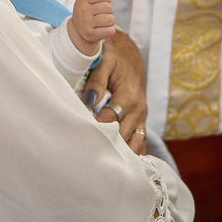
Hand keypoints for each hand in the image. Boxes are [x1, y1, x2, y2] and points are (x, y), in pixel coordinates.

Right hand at [67, 0, 115, 55]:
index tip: (101, 2)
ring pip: (111, 19)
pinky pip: (110, 31)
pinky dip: (110, 30)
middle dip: (109, 10)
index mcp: (82, 0)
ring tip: (102, 22)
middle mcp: (82, 12)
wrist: (78, 31)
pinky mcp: (91, 35)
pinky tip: (103, 29)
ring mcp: (86, 24)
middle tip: (101, 14)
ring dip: (110, 21)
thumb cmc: (88, 10)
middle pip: (108, 7)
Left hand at [83, 30, 147, 154]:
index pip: (110, 122)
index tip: (80, 140)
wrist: (129, 54)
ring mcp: (141, 117)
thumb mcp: (104, 61)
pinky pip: (139, 143)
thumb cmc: (113, 57)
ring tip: (101, 167)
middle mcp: (138, 110)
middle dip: (105, 147)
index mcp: (129, 97)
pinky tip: (118, 165)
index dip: (95, 131)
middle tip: (86, 158)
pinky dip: (131, 154)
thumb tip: (90, 101)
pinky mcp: (140, 121)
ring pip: (133, 145)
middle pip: (121, 137)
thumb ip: (97, 81)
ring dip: (119, 155)